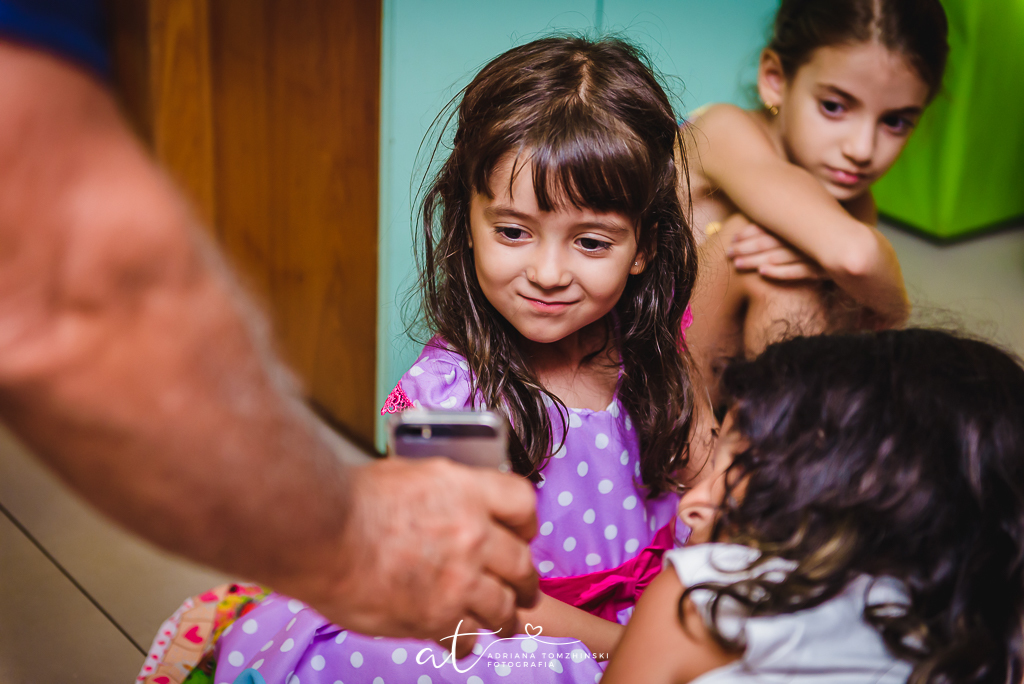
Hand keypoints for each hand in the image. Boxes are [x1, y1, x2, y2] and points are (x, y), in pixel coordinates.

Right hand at [315, 457, 537, 656]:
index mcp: (467, 491)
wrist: (321, 533)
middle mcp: (473, 534)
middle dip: (525, 581)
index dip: (526, 523)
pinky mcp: (437, 617)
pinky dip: (465, 641)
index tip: (523, 535)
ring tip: (503, 623)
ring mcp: (459, 579)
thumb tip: (449, 500)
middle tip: (524, 589)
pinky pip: (468, 638)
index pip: (523, 503)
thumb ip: (441, 491)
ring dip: (505, 617)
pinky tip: (458, 639)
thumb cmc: (350, 500)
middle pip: (521, 564)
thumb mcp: (408, 474)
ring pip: (503, 607)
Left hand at [725, 218, 825, 280]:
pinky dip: (781, 272)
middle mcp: (807, 237)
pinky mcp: (824, 269)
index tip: (733, 239)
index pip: (771, 226)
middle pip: (770, 241)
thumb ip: (787, 225)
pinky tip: (763, 273)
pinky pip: (800, 271)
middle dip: (746, 247)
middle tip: (728, 254)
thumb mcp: (808, 228)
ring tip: (737, 264)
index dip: (750, 232)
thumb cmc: (829, 239)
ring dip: (756, 260)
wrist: (865, 250)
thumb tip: (758, 224)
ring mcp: (816, 253)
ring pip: (780, 256)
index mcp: (802, 225)